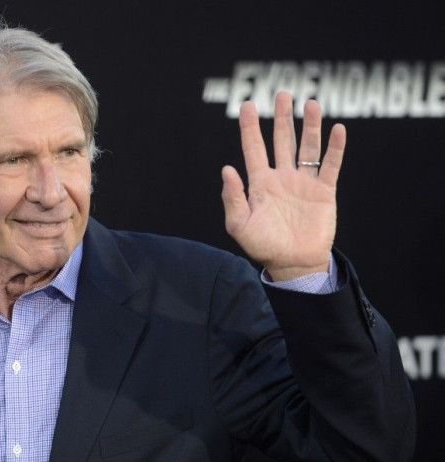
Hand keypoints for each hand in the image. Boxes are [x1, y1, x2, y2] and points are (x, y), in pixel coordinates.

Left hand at [221, 91, 345, 280]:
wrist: (292, 264)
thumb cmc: (263, 246)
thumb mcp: (239, 225)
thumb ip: (233, 197)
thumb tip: (227, 168)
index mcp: (259, 183)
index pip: (253, 147)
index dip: (249, 126)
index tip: (246, 104)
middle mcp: (282, 177)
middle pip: (281, 140)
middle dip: (281, 117)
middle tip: (282, 94)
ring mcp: (303, 183)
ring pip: (307, 147)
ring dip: (309, 126)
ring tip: (310, 103)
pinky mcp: (324, 191)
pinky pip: (330, 165)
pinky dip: (334, 148)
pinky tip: (337, 129)